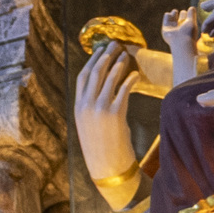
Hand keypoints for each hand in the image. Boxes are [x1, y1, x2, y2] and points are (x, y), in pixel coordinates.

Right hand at [73, 43, 143, 205]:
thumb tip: (103, 90)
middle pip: (95, 72)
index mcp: (78, 107)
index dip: (92, 61)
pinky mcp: (115, 114)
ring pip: (109, 78)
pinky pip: (123, 89)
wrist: (106, 167)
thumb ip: (92, 108)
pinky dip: (130, 79)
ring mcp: (100, 109)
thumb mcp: (89, 126)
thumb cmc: (100, 148)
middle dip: (105, 56)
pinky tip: (135, 75)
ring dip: (118, 64)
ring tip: (125, 56)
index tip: (100, 51)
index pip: (82, 77)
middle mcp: (86, 106)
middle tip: (115, 45)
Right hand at [161, 6, 195, 48]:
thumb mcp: (192, 21)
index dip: (187, 14)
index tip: (188, 12)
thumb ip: (192, 14)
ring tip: (175, 11)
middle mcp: (180, 28)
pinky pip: (165, 21)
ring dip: (173, 14)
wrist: (180, 42)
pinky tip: (168, 14)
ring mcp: (173, 29)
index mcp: (187, 27)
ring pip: (172, 19)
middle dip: (181, 14)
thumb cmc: (188, 33)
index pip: (187, 18)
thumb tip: (191, 7)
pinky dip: (166, 16)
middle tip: (181, 12)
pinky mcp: (165, 29)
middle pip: (180, 19)